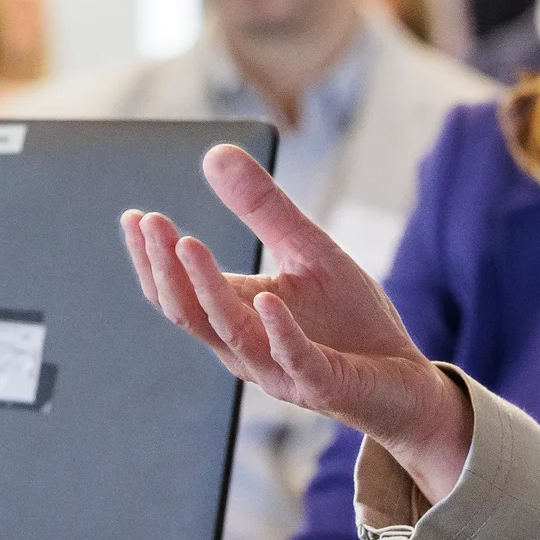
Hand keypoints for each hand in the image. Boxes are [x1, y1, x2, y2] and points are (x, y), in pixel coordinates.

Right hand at [122, 144, 471, 499]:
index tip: (134, 217)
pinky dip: (278, 330)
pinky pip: (294, 359)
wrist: (406, 380)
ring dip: (206, 290)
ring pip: (230, 334)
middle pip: (189, 313)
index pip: (177, 293)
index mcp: (236, 317)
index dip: (151, 258)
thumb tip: (214, 154)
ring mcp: (281, 370)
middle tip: (150, 222)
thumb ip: (262, 208)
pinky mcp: (323, 384)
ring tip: (188, 244)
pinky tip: (268, 298)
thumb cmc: (350, 320)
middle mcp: (246, 348)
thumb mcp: (307, 249)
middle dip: (164, 268)